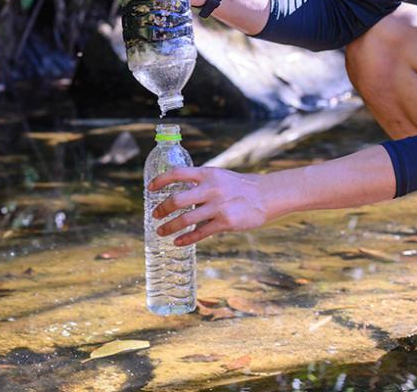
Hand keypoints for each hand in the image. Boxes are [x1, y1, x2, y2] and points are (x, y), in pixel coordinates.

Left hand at [148, 167, 275, 245]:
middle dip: (162, 209)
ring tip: (161, 231)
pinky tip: (178, 242)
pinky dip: (186, 239)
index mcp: (207, 173)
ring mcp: (218, 206)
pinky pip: (200, 233)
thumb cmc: (239, 186)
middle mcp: (210, 189)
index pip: (176, 173)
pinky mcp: (226, 222)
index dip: (160, 180)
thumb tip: (178, 192)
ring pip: (186, 219)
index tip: (150, 188)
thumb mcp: (218, 176)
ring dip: (169, 227)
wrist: (266, 195)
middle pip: (176, 200)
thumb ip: (200, 182)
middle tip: (154, 215)